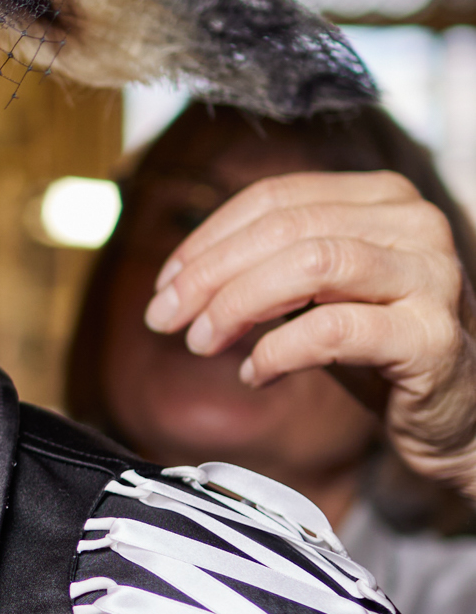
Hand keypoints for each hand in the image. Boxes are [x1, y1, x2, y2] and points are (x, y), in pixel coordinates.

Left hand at [145, 169, 475, 500]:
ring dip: (238, 305)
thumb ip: (265, 270)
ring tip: (202, 343)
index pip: (276, 198)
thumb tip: (178, 282)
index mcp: (382, 198)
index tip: (166, 283)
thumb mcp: (318, 295)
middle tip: (165, 318)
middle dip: (210, 274)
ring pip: (311, 265)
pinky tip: (255, 374)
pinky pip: (335, 329)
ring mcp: (431, 276)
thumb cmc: (378, 349)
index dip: (209, 238)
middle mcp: (414, 224)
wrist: (457, 415)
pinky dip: (279, 351)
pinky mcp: (432, 337)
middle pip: (286, 229)